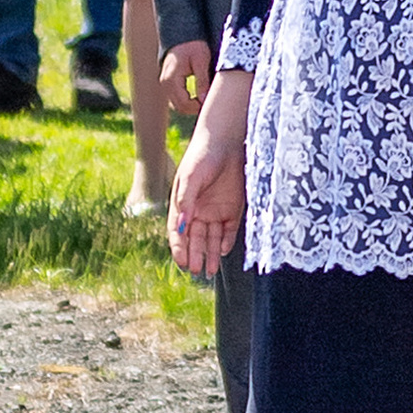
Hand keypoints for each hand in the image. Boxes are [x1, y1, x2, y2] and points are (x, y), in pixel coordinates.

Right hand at [158, 36, 211, 116]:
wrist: (182, 35)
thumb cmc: (193, 46)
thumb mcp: (201, 61)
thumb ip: (202, 81)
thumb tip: (204, 99)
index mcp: (172, 79)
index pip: (184, 103)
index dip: (198, 107)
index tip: (212, 102)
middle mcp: (165, 83)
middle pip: (179, 107)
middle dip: (195, 109)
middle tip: (211, 104)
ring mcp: (165, 84)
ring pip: (177, 105)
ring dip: (191, 106)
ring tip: (206, 100)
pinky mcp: (168, 83)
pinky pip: (176, 99)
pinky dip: (186, 101)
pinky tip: (198, 97)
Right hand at [167, 128, 243, 278]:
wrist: (226, 142)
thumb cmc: (201, 157)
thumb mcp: (190, 178)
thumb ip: (187, 201)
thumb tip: (183, 226)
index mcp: (183, 205)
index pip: (179, 232)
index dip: (179, 248)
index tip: (181, 262)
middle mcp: (198, 212)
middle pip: (195, 239)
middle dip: (195, 255)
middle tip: (196, 270)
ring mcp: (216, 211)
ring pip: (212, 239)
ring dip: (210, 254)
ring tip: (209, 270)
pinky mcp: (233, 210)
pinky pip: (229, 231)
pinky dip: (226, 241)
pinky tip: (222, 251)